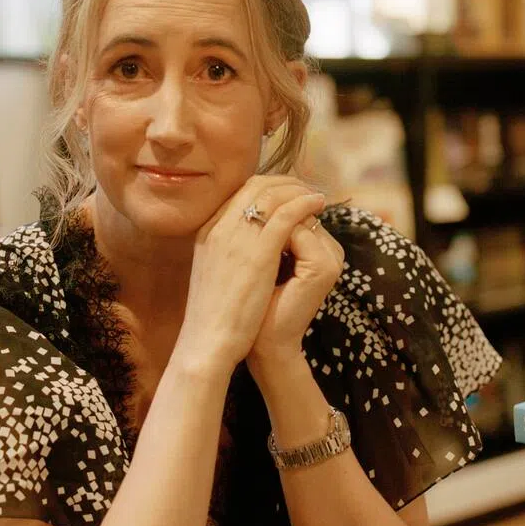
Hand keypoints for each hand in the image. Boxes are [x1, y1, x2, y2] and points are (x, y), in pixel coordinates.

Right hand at [173, 177, 326, 375]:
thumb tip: (246, 249)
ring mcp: (236, 236)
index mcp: (206, 232)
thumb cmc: (212, 319)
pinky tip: (318, 205)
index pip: (238, 194)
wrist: (207, 342)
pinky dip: (304, 204)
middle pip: (255, 186)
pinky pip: (285, 213)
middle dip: (284, 183)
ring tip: (316, 196)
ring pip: (272, 194)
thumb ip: (226, 256)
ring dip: (297, 189)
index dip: (266, 188)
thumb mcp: (213, 276)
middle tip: (304, 189)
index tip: (285, 193)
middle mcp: (219, 227)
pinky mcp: (258, 251)